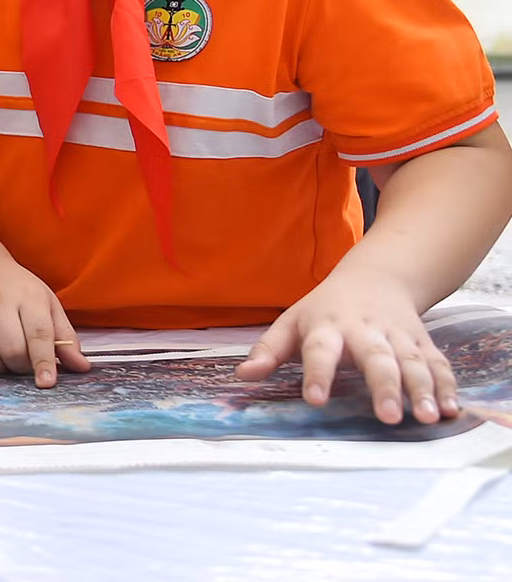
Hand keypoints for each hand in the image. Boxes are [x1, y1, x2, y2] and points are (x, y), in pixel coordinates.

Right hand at [0, 258, 90, 386]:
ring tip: (3, 361)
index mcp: (28, 298)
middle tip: (24, 363)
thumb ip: (66, 337)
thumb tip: (82, 367)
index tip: (46, 382)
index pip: (37, 334)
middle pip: (10, 348)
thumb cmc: (20, 291)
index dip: (43, 362)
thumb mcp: (49, 305)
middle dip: (20, 366)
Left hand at [235, 267, 458, 424]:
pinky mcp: (422, 342)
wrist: (374, 277)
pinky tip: (452, 410)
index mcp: (327, 327)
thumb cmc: (323, 310)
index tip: (315, 400)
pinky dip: (447, 386)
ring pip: (412, 362)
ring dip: (422, 389)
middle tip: (388, 416)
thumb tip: (241, 376)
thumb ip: (268, 351)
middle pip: (376, 358)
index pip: (320, 350)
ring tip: (429, 417)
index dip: (317, 374)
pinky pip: (437, 364)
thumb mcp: (291, 323)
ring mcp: (397, 336)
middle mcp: (365, 330)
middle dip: (384, 386)